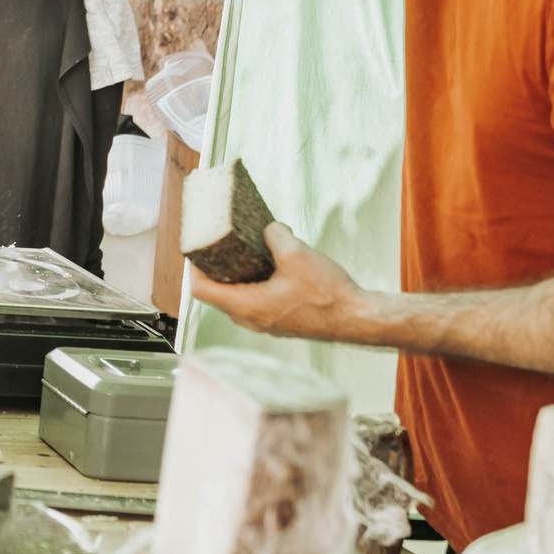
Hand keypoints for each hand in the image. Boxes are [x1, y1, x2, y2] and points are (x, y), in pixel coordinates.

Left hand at [186, 222, 367, 341]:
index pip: (202, 292)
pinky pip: (256, 303)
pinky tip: (269, 266)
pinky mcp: (282, 322)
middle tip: (217, 247)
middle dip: (214, 270)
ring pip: (238, 301)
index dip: (194, 269)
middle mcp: (253, 320)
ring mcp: (267, 324)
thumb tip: (269, 228)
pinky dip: (254, 285)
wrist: (359, 318)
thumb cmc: (328, 295)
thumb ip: (275, 235)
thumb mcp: (296, 254)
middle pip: (217, 296)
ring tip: (243, 253)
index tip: (196, 250)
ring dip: (236, 278)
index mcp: (248, 307)